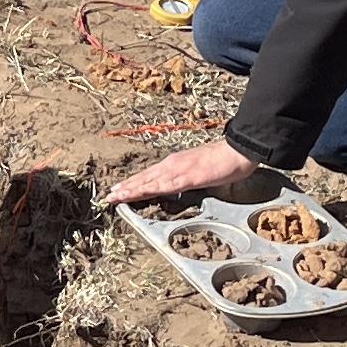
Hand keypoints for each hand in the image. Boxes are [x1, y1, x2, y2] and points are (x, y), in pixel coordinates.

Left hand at [111, 134, 259, 208]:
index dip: (134, 183)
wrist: (236, 151)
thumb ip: (188, 178)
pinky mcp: (186, 177)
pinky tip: (138, 194)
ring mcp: (177, 170)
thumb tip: (181, 186)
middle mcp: (171, 165)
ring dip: (131, 189)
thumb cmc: (222, 160)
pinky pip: (163, 186)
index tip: (121, 189)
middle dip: (126, 187)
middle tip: (109, 195)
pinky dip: (148, 190)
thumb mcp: (200, 171)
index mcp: (175, 164)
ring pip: (149, 182)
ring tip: (115, 196)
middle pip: (144, 178)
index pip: (150, 175)